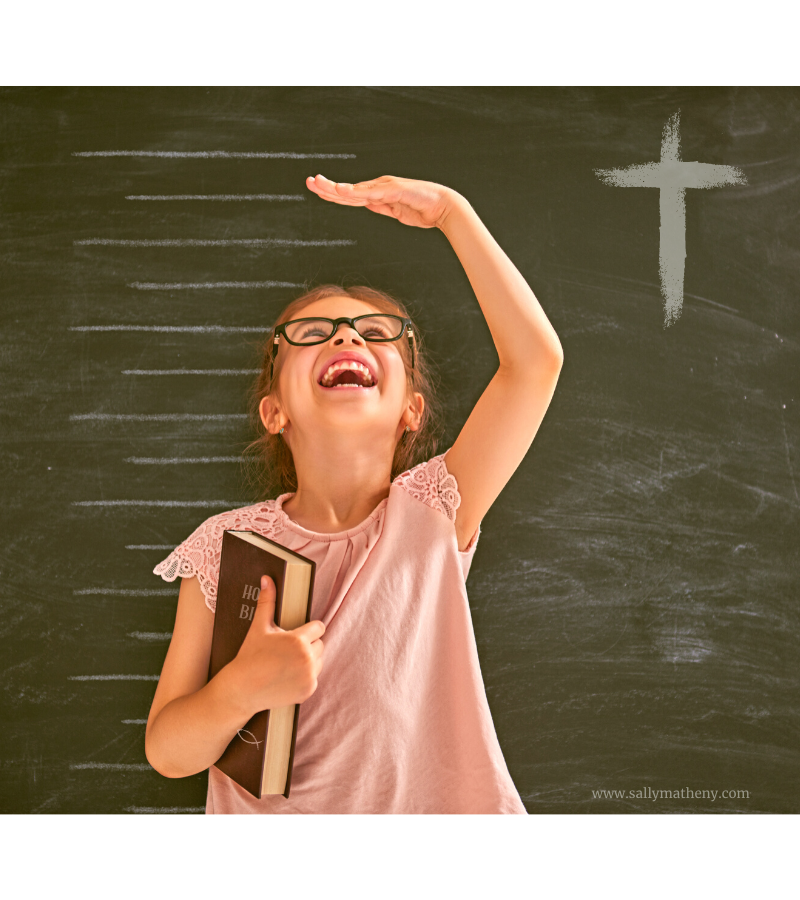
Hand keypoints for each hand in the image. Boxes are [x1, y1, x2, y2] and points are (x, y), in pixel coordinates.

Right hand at [228, 575, 324, 714]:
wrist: (242, 690)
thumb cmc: (249, 656)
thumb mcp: (259, 627)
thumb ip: (267, 602)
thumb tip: (267, 579)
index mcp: (298, 640)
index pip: (319, 627)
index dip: (309, 629)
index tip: (299, 633)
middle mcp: (307, 658)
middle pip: (320, 644)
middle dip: (308, 644)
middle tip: (288, 649)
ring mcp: (309, 676)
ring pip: (319, 661)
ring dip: (309, 660)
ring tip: (288, 662)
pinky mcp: (308, 690)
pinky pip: (314, 677)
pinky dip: (305, 676)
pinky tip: (288, 675)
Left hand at [306, 174, 456, 228]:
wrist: (443, 207)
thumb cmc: (422, 209)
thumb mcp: (396, 211)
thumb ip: (381, 207)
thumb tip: (368, 205)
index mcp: (378, 193)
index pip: (350, 195)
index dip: (332, 192)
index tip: (316, 189)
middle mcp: (379, 187)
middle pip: (349, 190)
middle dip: (327, 186)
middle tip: (309, 181)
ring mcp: (385, 187)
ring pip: (356, 190)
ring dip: (336, 188)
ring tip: (319, 184)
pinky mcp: (393, 190)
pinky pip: (371, 193)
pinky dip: (355, 192)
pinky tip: (342, 191)